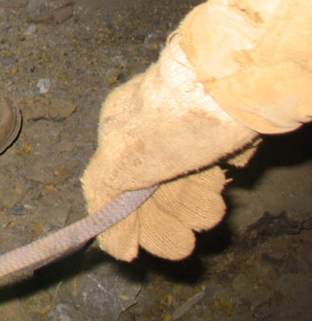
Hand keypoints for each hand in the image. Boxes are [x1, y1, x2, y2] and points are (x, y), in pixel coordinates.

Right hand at [81, 37, 256, 260]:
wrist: (232, 84)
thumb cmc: (173, 116)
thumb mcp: (123, 156)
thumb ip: (102, 190)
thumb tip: (103, 234)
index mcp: (118, 127)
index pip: (114, 185)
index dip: (127, 221)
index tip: (137, 251)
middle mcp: (149, 128)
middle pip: (153, 189)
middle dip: (166, 218)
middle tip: (183, 243)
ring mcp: (186, 130)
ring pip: (185, 182)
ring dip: (192, 207)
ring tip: (209, 214)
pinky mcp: (221, 133)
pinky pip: (212, 168)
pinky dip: (211, 186)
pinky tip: (217, 191)